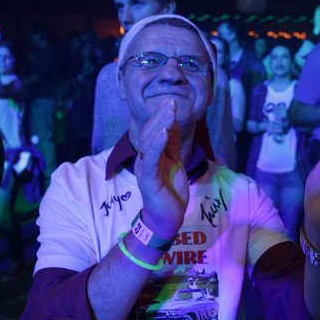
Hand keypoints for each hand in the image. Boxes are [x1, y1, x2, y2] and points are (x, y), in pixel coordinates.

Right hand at [134, 98, 188, 237]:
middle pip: (150, 133)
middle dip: (160, 116)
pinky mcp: (148, 179)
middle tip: (170, 101)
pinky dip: (156, 144)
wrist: (167, 218)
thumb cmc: (170, 191)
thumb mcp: (175, 162)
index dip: (162, 116)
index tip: (171, 101)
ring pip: (149, 143)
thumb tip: (174, 124)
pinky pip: (151, 159)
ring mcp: (145, 168)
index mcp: (152, 155)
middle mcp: (145, 159)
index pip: (154, 131)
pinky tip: (163, 133)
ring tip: (168, 112)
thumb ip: (173, 145)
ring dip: (159, 126)